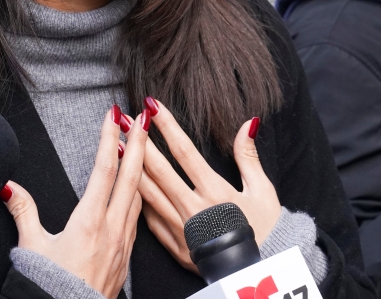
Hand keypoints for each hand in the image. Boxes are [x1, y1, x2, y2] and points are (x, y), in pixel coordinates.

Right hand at [2, 106, 146, 298]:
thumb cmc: (50, 288)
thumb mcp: (31, 247)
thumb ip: (23, 211)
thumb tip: (8, 187)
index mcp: (88, 222)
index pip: (104, 169)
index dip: (109, 137)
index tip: (113, 115)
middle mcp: (111, 230)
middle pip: (131, 176)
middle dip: (138, 142)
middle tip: (142, 118)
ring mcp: (123, 244)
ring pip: (138, 196)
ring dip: (140, 168)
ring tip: (140, 147)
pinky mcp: (126, 257)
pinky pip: (137, 218)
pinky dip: (138, 196)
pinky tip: (135, 191)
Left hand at [137, 99, 280, 272]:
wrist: (260, 275)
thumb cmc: (265, 230)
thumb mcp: (263, 191)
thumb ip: (248, 156)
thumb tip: (249, 123)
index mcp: (216, 192)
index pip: (184, 152)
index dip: (167, 126)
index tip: (152, 106)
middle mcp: (194, 209)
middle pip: (159, 170)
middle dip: (138, 141)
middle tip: (122, 119)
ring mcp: (182, 230)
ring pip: (149, 194)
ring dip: (130, 168)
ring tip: (115, 146)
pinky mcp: (176, 248)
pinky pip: (151, 221)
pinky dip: (138, 200)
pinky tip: (125, 186)